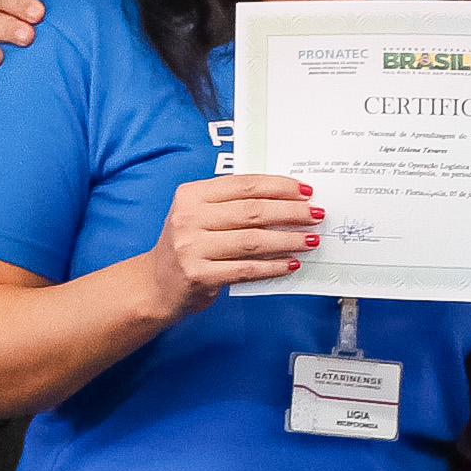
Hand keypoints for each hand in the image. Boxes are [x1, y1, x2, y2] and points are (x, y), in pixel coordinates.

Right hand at [142, 174, 321, 317]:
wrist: (155, 285)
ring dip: (287, 240)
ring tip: (310, 240)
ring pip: (252, 240)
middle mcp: (188, 217)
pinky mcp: (197, 275)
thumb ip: (233, 205)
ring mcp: (190, 247)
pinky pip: (245, 269)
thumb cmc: (188, 245)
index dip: (279, 186)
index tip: (305, 191)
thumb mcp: (200, 215)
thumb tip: (287, 200)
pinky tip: (291, 263)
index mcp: (191, 194)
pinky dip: (273, 267)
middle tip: (315, 215)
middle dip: (290, 212)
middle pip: (252, 211)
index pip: (244, 184)